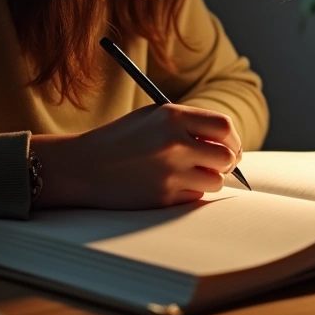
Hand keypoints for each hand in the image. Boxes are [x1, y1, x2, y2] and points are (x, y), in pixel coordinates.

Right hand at [30, 104, 241, 209]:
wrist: (83, 167)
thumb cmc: (121, 140)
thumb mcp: (153, 118)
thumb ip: (189, 124)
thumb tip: (228, 144)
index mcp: (172, 117)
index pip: (224, 127)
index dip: (231, 138)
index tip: (229, 145)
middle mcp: (174, 143)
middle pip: (226, 157)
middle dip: (226, 162)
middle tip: (217, 164)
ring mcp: (170, 173)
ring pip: (215, 181)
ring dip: (208, 179)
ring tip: (188, 173)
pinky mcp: (164, 198)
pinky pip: (195, 197)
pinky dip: (189, 193)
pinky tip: (169, 185)